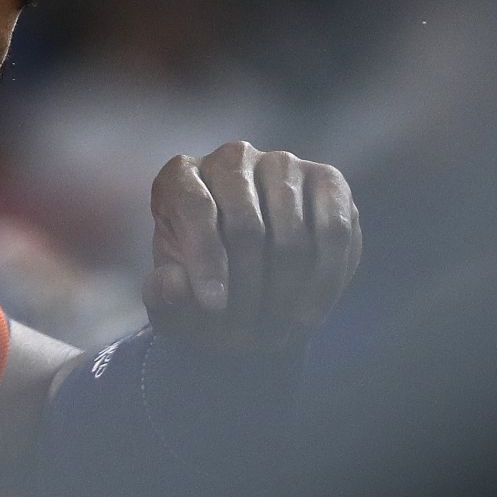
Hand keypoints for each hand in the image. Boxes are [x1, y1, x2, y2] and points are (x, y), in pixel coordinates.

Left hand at [144, 141, 360, 349]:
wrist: (251, 296)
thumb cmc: (202, 295)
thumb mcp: (172, 306)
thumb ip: (163, 298)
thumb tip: (175, 285)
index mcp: (180, 178)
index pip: (195, 207)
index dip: (206, 260)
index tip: (215, 306)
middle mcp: (231, 160)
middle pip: (245, 224)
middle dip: (249, 289)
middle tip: (248, 336)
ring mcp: (282, 164)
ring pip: (292, 233)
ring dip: (287, 292)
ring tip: (278, 331)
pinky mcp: (327, 181)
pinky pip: (333, 231)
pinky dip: (325, 280)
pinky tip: (311, 313)